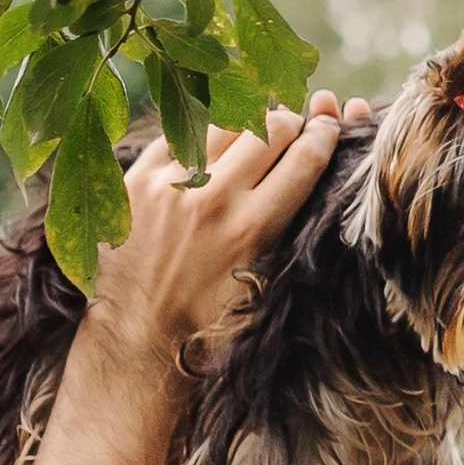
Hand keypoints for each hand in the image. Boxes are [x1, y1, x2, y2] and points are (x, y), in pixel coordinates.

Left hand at [92, 93, 370, 356]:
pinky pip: (178, 134)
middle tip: (294, 125)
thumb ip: (291, 231)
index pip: (305, 159)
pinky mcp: (135, 180)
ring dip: (246, 122)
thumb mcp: (266, 286)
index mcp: (252, 230)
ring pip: (224, 122)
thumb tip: (320, 177)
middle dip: (291, 122)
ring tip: (252, 130)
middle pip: (271, 128)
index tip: (329, 127)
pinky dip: (200, 135)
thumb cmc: (212, 323)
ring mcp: (169, 185)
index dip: (325, 136)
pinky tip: (209, 145)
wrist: (139, 342)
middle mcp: (212, 200)